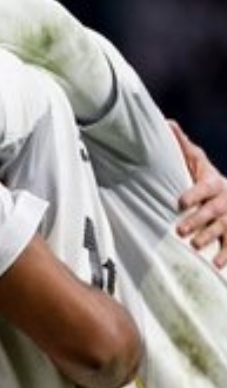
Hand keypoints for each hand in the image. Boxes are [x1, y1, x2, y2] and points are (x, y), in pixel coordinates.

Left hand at [171, 120, 226, 267]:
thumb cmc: (207, 178)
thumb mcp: (197, 161)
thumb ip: (183, 146)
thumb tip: (166, 123)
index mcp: (213, 183)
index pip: (204, 188)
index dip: (194, 194)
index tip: (180, 202)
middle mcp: (225, 201)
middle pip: (213, 211)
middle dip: (198, 220)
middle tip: (180, 230)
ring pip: (223, 229)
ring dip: (210, 237)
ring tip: (195, 245)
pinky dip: (226, 255)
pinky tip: (216, 265)